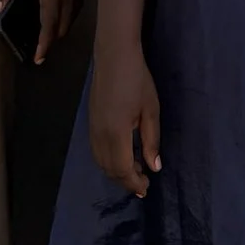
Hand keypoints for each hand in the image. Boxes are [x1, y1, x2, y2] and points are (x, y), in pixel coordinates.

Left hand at [0, 0, 82, 65]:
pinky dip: (68, 17)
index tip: (38, 59)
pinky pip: (77, 7)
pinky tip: (59, 13)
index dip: (44, 46)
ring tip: (48, 33)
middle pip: (64, 27)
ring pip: (72, 19)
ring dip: (61, 29)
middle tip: (40, 47)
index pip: (49, 27)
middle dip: (52, 40)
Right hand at [89, 37, 161, 197]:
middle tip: (143, 182)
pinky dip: (108, 161)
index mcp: (116, 133)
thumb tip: (154, 167)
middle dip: (125, 180)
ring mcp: (92, 129)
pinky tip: (122, 156)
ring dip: (116, 172)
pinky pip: (97, 151)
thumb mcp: (151, 111)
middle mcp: (99, 135)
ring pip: (101, 162)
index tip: (147, 187)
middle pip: (109, 169)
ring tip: (135, 171)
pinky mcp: (90, 122)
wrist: (114, 57)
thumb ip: (151, 141)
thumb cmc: (137, 81)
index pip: (122, 169)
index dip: (134, 182)